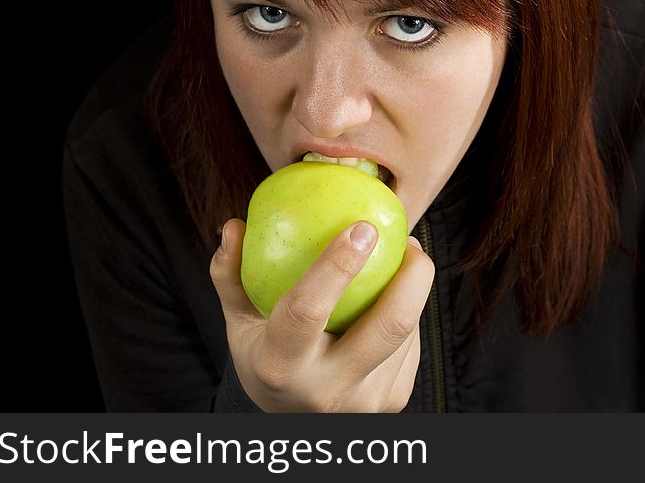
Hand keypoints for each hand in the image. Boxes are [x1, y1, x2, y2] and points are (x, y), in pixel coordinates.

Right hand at [210, 218, 434, 411]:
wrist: (290, 419)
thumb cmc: (263, 354)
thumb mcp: (239, 321)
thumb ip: (231, 275)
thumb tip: (232, 226)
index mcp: (281, 366)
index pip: (309, 310)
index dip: (338, 265)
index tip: (362, 226)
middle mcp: (328, 389)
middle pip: (389, 325)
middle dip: (412, 276)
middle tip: (409, 241)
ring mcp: (366, 402)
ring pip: (406, 331)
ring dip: (409, 291)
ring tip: (402, 262)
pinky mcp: (392, 402)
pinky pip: (410, 346)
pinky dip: (406, 314)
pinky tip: (396, 296)